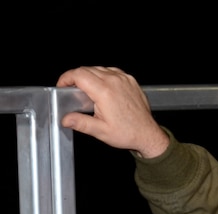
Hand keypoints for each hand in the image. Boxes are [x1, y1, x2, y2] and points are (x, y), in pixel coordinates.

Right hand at [55, 66, 169, 158]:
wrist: (148, 135)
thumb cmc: (128, 133)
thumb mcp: (100, 131)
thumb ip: (80, 122)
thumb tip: (65, 118)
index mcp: (105, 92)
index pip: (78, 75)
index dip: (66, 78)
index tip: (62, 85)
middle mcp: (115, 82)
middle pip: (87, 69)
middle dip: (75, 77)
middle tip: (71, 89)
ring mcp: (124, 79)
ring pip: (99, 68)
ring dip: (89, 75)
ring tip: (85, 89)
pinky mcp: (130, 81)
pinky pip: (112, 71)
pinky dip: (103, 75)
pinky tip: (101, 86)